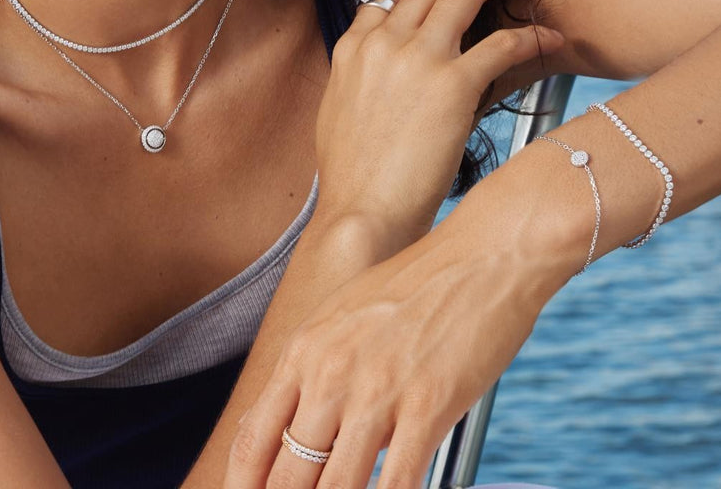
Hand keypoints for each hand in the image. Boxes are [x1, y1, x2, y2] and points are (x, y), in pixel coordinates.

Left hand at [223, 185, 555, 488]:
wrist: (480, 254)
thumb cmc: (416, 286)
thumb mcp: (344, 317)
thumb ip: (317, 372)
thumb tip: (302, 432)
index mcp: (305, 350)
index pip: (252, 438)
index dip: (240, 485)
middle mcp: (330, 372)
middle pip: (287, 475)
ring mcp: (377, 391)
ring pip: (337, 488)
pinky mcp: (427, 406)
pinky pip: (398, 483)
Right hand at [313, 0, 563, 240]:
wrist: (361, 213)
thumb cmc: (355, 174)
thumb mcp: (342, 107)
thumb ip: (365, 72)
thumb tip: (381, 61)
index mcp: (355, 43)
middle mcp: (383, 41)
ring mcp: (416, 60)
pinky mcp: (451, 87)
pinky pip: (499, 46)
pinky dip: (528, 36)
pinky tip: (550, 32)